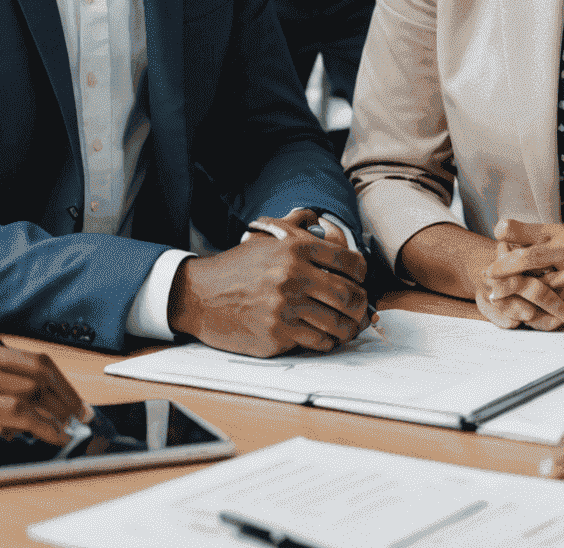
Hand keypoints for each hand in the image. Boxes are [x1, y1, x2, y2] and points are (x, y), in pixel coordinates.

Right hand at [0, 338, 85, 470]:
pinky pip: (16, 414)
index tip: (71, 398)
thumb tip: (9, 401)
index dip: (57, 380)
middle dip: (66, 397)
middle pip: (38, 372)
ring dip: (58, 413)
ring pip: (32, 391)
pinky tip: (49, 436)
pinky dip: (42, 425)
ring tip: (68, 430)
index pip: (30, 358)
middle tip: (79, 416)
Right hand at [170, 209, 367, 355]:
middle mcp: (294, 277)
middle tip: (361, 308)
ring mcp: (285, 308)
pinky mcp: (277, 335)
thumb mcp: (267, 237)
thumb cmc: (237, 267)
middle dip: (361, 304)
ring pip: (336, 323)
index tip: (360, 280)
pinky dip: (327, 341)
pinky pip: (317, 341)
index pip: (349, 262)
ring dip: (348, 327)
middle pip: (348, 295)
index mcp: (296, 249)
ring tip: (348, 326)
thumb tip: (322, 221)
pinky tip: (325, 336)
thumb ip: (297, 227)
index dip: (362, 273)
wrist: (201, 295)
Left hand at [472, 224, 563, 331]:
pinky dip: (533, 315)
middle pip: (528, 261)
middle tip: (487, 275)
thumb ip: (538, 236)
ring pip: (535, 290)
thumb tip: (501, 230)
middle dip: (503, 269)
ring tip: (497, 297)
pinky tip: (522, 314)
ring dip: (513, 295)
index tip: (495, 240)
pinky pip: (549, 313)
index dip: (509, 238)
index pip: (530, 236)